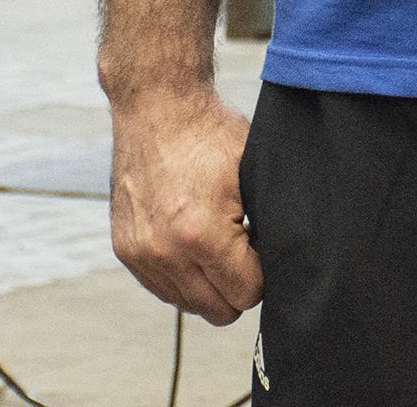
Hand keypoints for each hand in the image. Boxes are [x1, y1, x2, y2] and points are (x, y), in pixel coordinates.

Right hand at [109, 87, 261, 323]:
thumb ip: (272, 223)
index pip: (248, 294)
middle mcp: (165, 252)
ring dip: (209, 283)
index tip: (261, 244)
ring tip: (217, 240)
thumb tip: (292, 260)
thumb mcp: (255, 173)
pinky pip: (162, 289)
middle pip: (219, 310)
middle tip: (243, 246)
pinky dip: (182, 275)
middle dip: (238, 284)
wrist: (156, 106)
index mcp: (202, 235)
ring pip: (189, 305)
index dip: (263, 272)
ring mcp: (140, 254)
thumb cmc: (210, 134)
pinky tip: (193, 240)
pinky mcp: (125, 249)